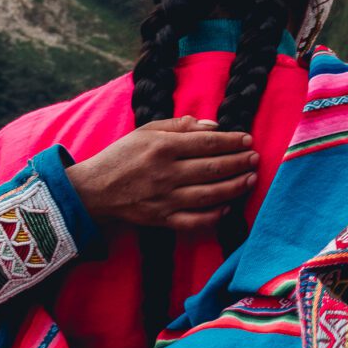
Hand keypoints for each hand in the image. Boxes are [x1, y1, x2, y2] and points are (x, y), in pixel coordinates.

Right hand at [65, 118, 257, 233]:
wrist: (91, 190)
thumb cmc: (122, 155)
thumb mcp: (147, 131)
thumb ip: (180, 126)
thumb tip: (214, 126)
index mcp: (163, 148)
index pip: (208, 143)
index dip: (232, 141)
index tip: (248, 140)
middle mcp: (166, 173)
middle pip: (213, 168)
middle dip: (239, 163)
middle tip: (256, 158)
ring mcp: (164, 199)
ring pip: (209, 195)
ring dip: (235, 187)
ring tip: (250, 179)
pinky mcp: (160, 219)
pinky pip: (193, 221)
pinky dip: (213, 216)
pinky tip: (227, 207)